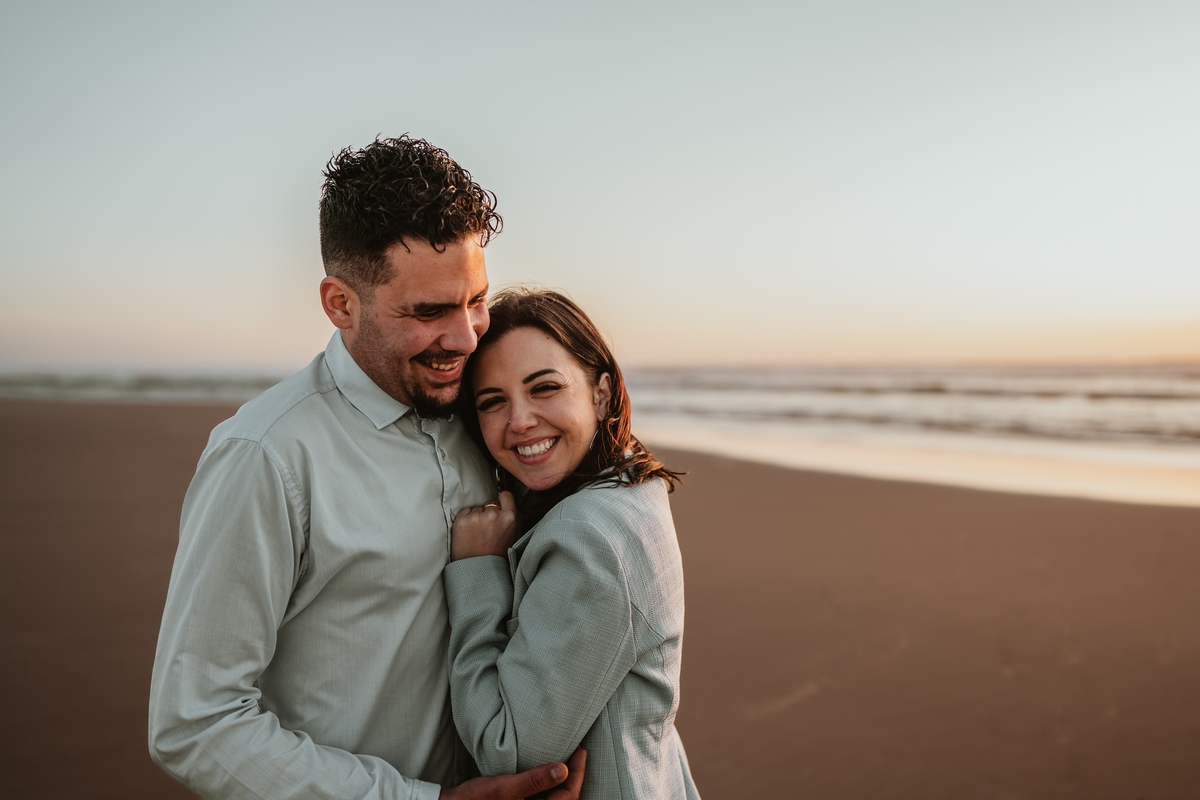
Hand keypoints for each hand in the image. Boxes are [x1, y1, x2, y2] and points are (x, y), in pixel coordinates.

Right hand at [438, 748, 584, 798]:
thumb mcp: (505, 788)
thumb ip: (534, 780)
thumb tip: (564, 770)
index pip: (568, 798)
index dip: (578, 773)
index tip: (581, 750)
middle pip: (566, 799)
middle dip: (575, 777)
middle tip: (579, 752)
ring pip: (556, 799)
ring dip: (564, 781)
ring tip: (569, 757)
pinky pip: (544, 799)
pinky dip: (551, 785)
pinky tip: (549, 770)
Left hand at [452, 491, 517, 560]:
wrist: (478, 571)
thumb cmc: (497, 556)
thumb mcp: (515, 536)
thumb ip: (515, 518)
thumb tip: (511, 503)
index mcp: (510, 517)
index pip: (506, 495)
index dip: (502, 502)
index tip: (499, 508)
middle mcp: (493, 514)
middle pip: (490, 504)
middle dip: (489, 513)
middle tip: (488, 530)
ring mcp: (476, 517)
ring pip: (477, 509)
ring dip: (477, 518)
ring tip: (478, 535)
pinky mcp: (462, 521)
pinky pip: (465, 512)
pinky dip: (466, 520)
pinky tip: (469, 534)